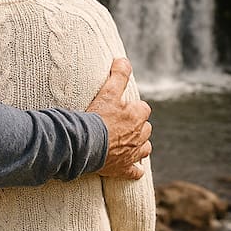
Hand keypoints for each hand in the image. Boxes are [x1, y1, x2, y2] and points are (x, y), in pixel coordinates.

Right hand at [85, 58, 151, 179]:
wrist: (85, 144)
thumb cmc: (97, 117)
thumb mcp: (108, 91)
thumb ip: (118, 75)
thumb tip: (124, 59)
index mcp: (138, 116)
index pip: (143, 109)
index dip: (134, 108)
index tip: (123, 108)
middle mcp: (140, 136)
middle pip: (146, 129)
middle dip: (138, 126)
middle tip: (121, 124)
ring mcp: (133, 153)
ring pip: (144, 149)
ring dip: (139, 145)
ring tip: (128, 143)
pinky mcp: (124, 169)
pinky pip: (134, 172)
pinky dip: (135, 171)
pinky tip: (134, 170)